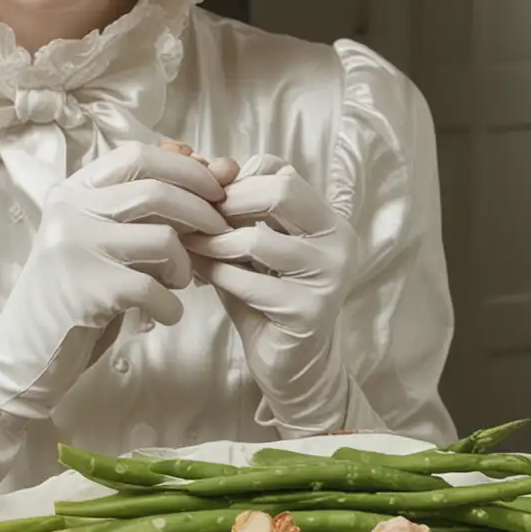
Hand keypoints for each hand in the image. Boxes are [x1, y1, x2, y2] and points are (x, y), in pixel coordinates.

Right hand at [0, 141, 229, 527]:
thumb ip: (148, 205)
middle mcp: (69, 210)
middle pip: (156, 189)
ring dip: (185, 264)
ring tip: (178, 283)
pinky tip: (165, 315)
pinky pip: (154, 289)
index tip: (215, 189)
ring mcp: (75, 248)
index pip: (137, 154)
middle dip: (202, 211)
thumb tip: (213, 163)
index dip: (185, 168)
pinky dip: (172, 306)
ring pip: (162, 238)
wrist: (27, 356)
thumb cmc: (76, 294)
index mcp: (73, 190)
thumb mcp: (107, 240)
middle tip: (220, 234)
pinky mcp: (86, 290)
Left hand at [188, 154, 360, 433]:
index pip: (282, 172)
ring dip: (214, 243)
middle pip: (280, 190)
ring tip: (190, 248)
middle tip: (198, 220)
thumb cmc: (265, 299)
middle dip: (229, 203)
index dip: (238, 178)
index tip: (208, 199)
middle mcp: (340, 241)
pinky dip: (217, 275)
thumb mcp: (252, 248)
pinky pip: (249, 281)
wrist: (287, 365)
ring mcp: (330, 276)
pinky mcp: (311, 311)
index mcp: (329, 220)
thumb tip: (200, 165)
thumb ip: (237, 213)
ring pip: (257, 238)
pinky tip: (200, 277)